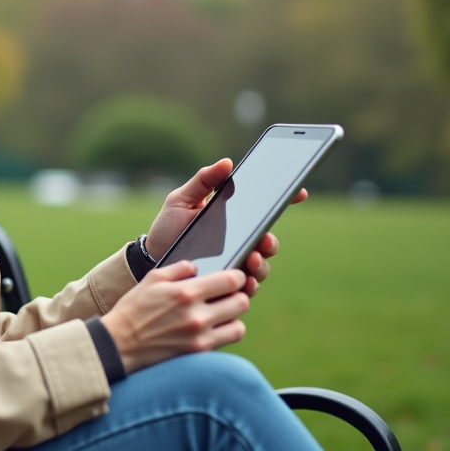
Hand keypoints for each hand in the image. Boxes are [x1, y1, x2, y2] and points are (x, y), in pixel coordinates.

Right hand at [101, 262, 249, 373]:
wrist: (120, 343)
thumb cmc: (133, 308)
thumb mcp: (152, 279)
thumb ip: (178, 269)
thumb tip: (197, 267)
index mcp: (186, 292)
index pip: (231, 281)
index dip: (238, 276)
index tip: (235, 277)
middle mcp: (196, 315)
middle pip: (241, 303)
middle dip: (238, 295)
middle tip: (229, 295)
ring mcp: (199, 337)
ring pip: (238, 326)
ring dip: (234, 318)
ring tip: (222, 314)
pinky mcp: (198, 353)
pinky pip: (226, 341)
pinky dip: (224, 333)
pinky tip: (212, 327)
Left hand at [143, 159, 305, 296]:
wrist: (151, 258)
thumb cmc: (168, 226)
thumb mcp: (182, 199)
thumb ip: (203, 181)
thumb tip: (227, 162)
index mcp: (234, 219)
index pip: (265, 210)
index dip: (286, 200)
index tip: (298, 192)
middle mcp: (240, 242)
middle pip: (268, 242)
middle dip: (271, 242)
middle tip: (264, 240)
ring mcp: (235, 263)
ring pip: (261, 266)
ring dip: (262, 264)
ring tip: (251, 260)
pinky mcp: (226, 284)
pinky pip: (245, 287)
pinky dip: (248, 285)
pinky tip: (244, 282)